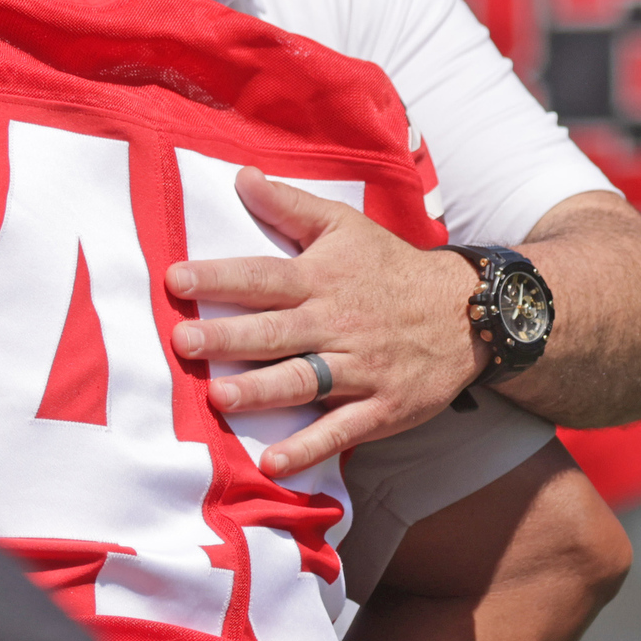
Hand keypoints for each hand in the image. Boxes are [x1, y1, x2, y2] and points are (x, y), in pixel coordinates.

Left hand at [165, 169, 484, 476]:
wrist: (465, 312)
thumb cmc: (390, 269)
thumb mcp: (345, 226)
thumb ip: (290, 206)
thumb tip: (241, 176)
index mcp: (321, 279)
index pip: (262, 277)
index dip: (219, 278)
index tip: (175, 279)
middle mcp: (336, 324)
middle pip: (276, 331)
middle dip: (228, 337)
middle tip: (182, 341)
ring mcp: (360, 369)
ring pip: (305, 380)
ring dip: (261, 391)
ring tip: (218, 396)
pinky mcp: (381, 407)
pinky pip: (341, 430)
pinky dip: (308, 448)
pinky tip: (271, 464)